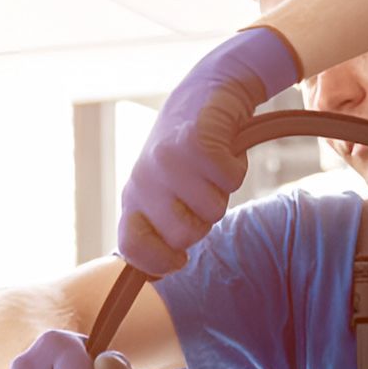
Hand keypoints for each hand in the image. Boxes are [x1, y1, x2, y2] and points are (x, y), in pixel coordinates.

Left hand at [118, 26, 300, 276]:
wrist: (206, 91)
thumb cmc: (187, 154)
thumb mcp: (164, 193)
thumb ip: (159, 229)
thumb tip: (154, 277)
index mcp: (132, 198)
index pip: (132, 249)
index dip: (159, 263)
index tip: (179, 260)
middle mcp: (142, 181)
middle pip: (184, 237)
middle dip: (203, 222)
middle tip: (201, 192)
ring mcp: (165, 162)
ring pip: (212, 211)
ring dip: (221, 192)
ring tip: (210, 168)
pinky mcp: (194, 143)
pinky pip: (228, 181)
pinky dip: (235, 168)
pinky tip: (223, 151)